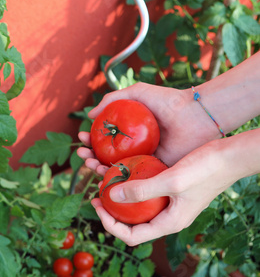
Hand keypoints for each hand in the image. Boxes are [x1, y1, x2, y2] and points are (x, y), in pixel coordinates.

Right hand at [77, 82, 221, 169]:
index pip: (103, 139)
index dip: (90, 141)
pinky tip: (107, 178)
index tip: (81, 138)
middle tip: (83, 155)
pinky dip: (119, 183)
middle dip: (90, 158)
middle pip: (105, 157)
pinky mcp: (155, 172)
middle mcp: (134, 148)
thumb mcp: (137, 93)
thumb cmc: (168, 101)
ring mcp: (144, 161)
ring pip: (116, 171)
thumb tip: (89, 114)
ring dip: (99, 170)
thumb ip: (112, 99)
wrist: (195, 115)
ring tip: (92, 165)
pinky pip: (134, 180)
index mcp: (129, 133)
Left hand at [89, 139, 233, 244]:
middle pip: (132, 226)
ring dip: (119, 200)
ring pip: (138, 210)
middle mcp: (168, 219)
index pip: (131, 236)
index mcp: (169, 224)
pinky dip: (131, 189)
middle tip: (95, 195)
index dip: (109, 225)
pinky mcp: (171, 193)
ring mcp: (170, 207)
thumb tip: (110, 196)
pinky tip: (122, 174)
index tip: (97, 205)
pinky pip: (145, 196)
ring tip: (105, 184)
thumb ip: (141, 190)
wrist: (230, 157)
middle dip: (111, 213)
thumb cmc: (206, 169)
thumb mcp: (171, 180)